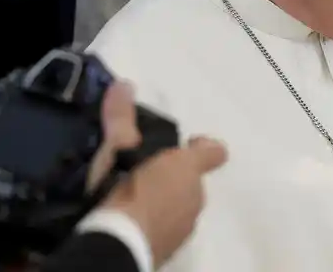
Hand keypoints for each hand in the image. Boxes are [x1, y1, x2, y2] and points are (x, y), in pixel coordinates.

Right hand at [93, 82, 228, 264]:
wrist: (117, 244)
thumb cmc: (123, 188)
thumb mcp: (117, 148)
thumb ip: (121, 117)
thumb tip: (124, 84)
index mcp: (188, 168)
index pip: (215, 152)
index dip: (204, 147)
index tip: (186, 145)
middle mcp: (196, 196)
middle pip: (192, 180)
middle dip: (173, 176)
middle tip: (143, 173)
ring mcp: (186, 225)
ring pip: (182, 205)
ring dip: (165, 201)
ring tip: (132, 199)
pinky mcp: (173, 248)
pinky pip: (169, 228)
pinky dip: (157, 223)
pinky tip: (134, 222)